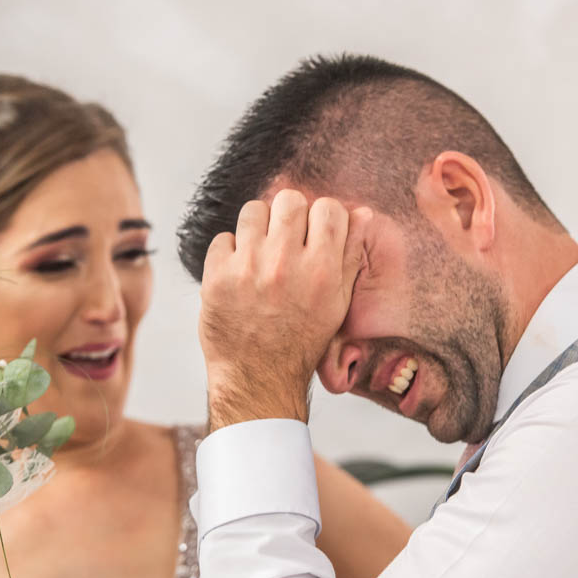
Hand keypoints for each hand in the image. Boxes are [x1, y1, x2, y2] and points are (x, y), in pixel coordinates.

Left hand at [199, 190, 369, 428]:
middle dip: (290, 215)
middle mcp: (285, 263)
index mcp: (321, 270)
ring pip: (253, 210)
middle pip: (289, 200)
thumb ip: (350, 256)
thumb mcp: (337, 303)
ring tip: (261, 253)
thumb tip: (361, 213)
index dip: (322, 216)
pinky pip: (223, 238)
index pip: (328, 208)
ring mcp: (248, 268)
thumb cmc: (301, 341)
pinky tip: (240, 273)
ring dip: (258, 227)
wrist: (259, 377)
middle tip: (286, 238)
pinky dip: (230, 252)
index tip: (315, 232)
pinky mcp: (216, 276)